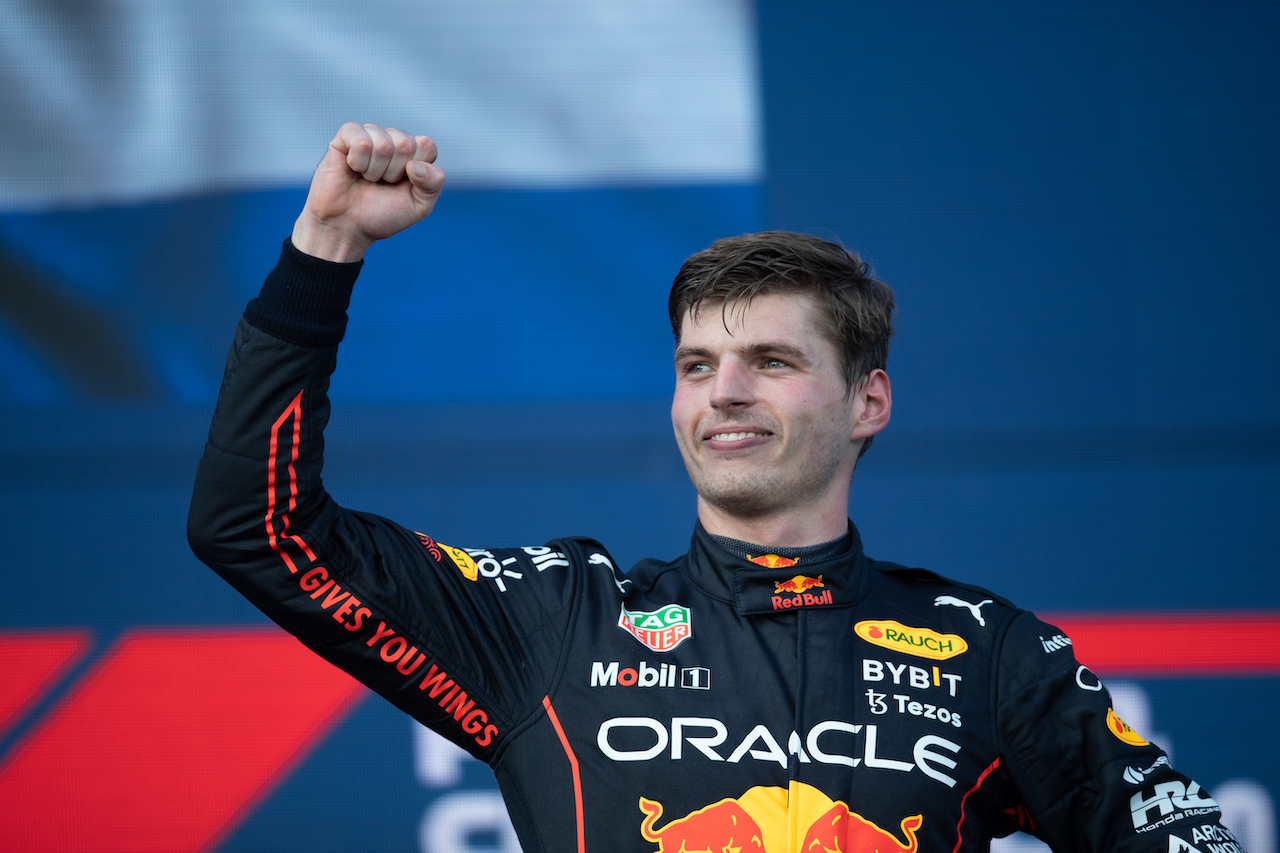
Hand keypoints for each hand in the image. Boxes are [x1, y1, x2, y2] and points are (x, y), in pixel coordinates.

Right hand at [291, 123, 444, 261]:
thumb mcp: (419, 207)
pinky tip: (353, 168)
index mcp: (414, 154)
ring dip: (375, 171)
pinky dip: (358, 161)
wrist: (347, 226)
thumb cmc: (382, 215)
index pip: (427, 145)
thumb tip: (415, 164)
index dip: (416, 170)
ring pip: (383, 143)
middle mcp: (393, 140)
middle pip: (405, 143)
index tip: (403, 185)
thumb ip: (432, 184)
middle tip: (382, 184)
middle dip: (393, 172)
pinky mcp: (347, 136)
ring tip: (367, 179)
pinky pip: (361, 140)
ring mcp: (371, 135)